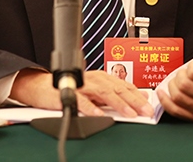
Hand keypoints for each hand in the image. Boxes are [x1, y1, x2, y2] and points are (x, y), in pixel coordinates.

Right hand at [10, 69, 152, 117]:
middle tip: (144, 112)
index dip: (138, 97)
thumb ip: (117, 93)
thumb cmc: (71, 89)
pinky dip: (91, 108)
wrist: (43, 87)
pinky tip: (99, 115)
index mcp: (102, 78)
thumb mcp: (97, 91)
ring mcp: (81, 86)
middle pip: (117, 89)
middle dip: (133, 101)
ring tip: (128, 114)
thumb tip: (140, 96)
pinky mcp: (68, 93)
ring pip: (103, 93)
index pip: (124, 86)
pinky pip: (81, 101)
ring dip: (117, 104)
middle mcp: (94, 79)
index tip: (149, 108)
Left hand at [157, 53, 192, 121]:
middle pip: (185, 86)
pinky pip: (177, 112)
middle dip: (179, 76)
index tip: (192, 66)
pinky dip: (166, 102)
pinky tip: (162, 93)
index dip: (190, 67)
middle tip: (183, 73)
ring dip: (172, 86)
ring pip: (179, 98)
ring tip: (176, 81)